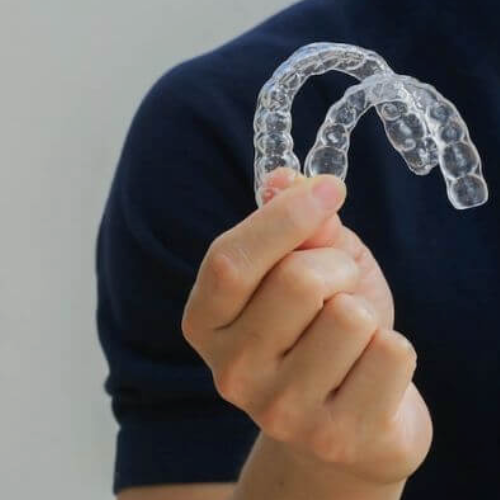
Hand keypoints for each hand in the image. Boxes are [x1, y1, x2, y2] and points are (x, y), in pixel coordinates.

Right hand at [182, 169, 432, 491]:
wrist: (345, 417)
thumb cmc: (319, 332)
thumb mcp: (304, 268)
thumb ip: (294, 227)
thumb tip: (285, 179)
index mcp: (207, 324)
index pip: (230, 260)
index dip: (284, 217)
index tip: (328, 189)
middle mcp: (231, 372)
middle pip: (297, 281)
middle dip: (336, 265)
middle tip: (339, 283)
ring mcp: (280, 411)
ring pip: (349, 317)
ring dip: (364, 310)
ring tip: (350, 335)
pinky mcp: (334, 437)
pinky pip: (390, 354)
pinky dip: (393, 347)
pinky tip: (369, 371)